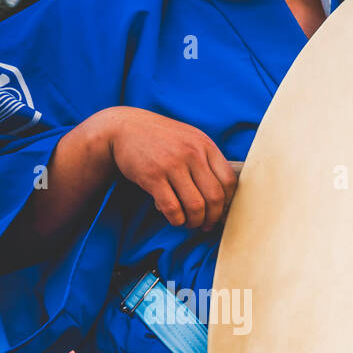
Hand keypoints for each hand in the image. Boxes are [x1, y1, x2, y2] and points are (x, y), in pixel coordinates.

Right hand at [83, 106, 237, 230]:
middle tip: (207, 224)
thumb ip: (208, 161)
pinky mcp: (152, 176)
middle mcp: (192, 154)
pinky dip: (177, 219)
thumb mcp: (190, 140)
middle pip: (215, 198)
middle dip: (213, 218)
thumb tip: (225, 198)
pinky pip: (173, 208)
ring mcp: (172, 164)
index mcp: (205, 146)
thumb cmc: (162, 139)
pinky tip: (175, 218)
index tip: (221, 211)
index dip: (228, 202)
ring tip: (190, 223)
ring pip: (196, 206)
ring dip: (195, 222)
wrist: (122, 128)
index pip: (229, 181)